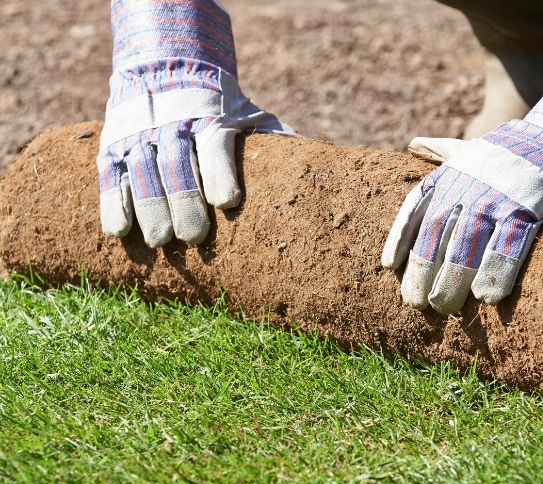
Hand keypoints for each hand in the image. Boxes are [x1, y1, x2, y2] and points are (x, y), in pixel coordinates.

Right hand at [98, 0, 292, 247]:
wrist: (167, 65)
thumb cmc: (222, 106)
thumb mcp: (251, 114)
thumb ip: (276, 139)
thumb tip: (314, 164)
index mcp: (212, 119)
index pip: (215, 146)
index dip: (220, 174)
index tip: (227, 202)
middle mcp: (173, 125)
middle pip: (177, 166)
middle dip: (184, 202)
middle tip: (192, 238)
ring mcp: (141, 135)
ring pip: (142, 173)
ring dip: (150, 209)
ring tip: (161, 241)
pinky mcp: (115, 144)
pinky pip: (111, 175)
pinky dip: (113, 203)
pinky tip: (119, 232)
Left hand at [381, 50, 542, 313]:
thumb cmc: (513, 151)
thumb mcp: (475, 146)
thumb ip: (443, 151)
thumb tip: (414, 143)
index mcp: (452, 172)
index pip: (417, 205)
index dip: (401, 236)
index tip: (388, 265)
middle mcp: (469, 183)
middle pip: (438, 232)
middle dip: (424, 268)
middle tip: (419, 304)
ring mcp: (497, 195)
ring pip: (468, 242)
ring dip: (453, 278)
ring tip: (445, 308)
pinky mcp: (528, 206)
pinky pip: (509, 243)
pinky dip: (497, 271)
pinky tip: (487, 298)